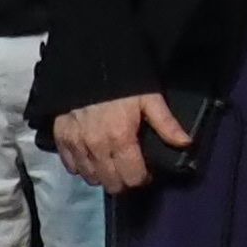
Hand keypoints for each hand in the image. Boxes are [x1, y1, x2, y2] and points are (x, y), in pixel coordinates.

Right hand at [55, 92, 188, 191]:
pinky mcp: (60, 137)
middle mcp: (96, 147)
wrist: (88, 62)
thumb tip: (186, 143)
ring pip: (90, 178)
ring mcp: (76, 144)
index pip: (132, 177)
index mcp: (120, 139)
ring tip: (111, 164)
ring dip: (103, 175)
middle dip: (124, 181)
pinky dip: (81, 165)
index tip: (147, 173)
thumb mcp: (150, 98)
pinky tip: (91, 156)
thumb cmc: (123, 82)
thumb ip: (166, 124)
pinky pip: (70, 165)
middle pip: (111, 183)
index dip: (143, 179)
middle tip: (130, 169)